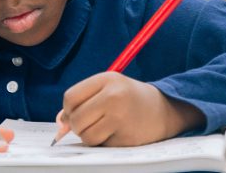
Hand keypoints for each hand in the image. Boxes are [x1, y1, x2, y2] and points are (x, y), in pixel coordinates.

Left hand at [61, 71, 203, 145]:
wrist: (164, 109)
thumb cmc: (128, 97)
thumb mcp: (107, 88)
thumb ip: (82, 100)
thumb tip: (61, 123)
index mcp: (107, 79)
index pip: (70, 97)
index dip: (68, 109)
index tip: (74, 112)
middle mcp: (114, 97)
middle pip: (76, 119)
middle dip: (76, 126)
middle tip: (88, 123)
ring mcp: (121, 118)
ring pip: (86, 136)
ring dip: (89, 136)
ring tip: (102, 127)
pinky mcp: (127, 138)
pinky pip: (101, 145)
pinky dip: (104, 142)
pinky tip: (116, 133)